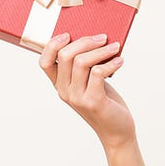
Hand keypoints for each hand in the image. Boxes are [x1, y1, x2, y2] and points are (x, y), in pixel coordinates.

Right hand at [40, 32, 134, 151]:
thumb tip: (93, 38)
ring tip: (115, 47)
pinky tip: (119, 61)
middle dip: (85, 41)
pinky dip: (111, 63)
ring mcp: (77, 98)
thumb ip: (84, 67)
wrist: (116, 130)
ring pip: (81, 61)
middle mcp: (64, 92)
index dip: (52, 45)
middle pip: (65, 55)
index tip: (68, 34)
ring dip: (101, 50)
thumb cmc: (104, 102)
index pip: (44, 62)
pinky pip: (98, 72)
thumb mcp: (88, 83)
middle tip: (103, 38)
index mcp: (60, 85)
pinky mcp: (93, 101)